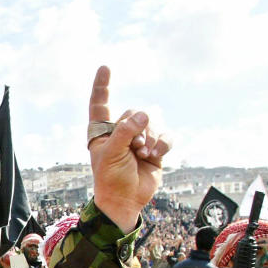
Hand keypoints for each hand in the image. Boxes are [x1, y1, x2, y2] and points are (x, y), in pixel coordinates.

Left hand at [88, 66, 170, 232]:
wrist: (125, 200)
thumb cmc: (111, 179)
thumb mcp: (112, 154)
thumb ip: (125, 131)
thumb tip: (143, 114)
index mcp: (102, 131)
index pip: (100, 103)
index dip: (103, 86)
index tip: (105, 67)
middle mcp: (121, 131)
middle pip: (134, 112)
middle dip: (138, 129)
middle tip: (135, 149)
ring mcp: (139, 138)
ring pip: (153, 121)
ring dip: (151, 136)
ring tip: (145, 154)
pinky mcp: (156, 147)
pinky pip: (166, 134)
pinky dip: (164, 142)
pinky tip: (158, 154)